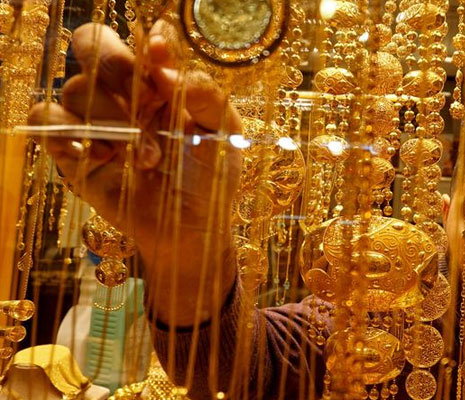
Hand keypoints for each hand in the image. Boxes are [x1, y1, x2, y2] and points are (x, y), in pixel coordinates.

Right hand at [28, 21, 242, 324]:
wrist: (190, 227)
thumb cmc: (210, 176)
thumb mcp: (223, 133)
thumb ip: (206, 95)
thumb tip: (167, 69)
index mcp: (160, 82)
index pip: (138, 41)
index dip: (145, 47)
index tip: (162, 69)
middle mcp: (124, 94)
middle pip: (94, 47)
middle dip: (116, 67)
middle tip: (145, 102)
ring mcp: (97, 121)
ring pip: (75, 89)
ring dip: (110, 121)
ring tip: (145, 158)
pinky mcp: (73, 150)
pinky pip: (45, 121)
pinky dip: (64, 132)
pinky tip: (100, 157)